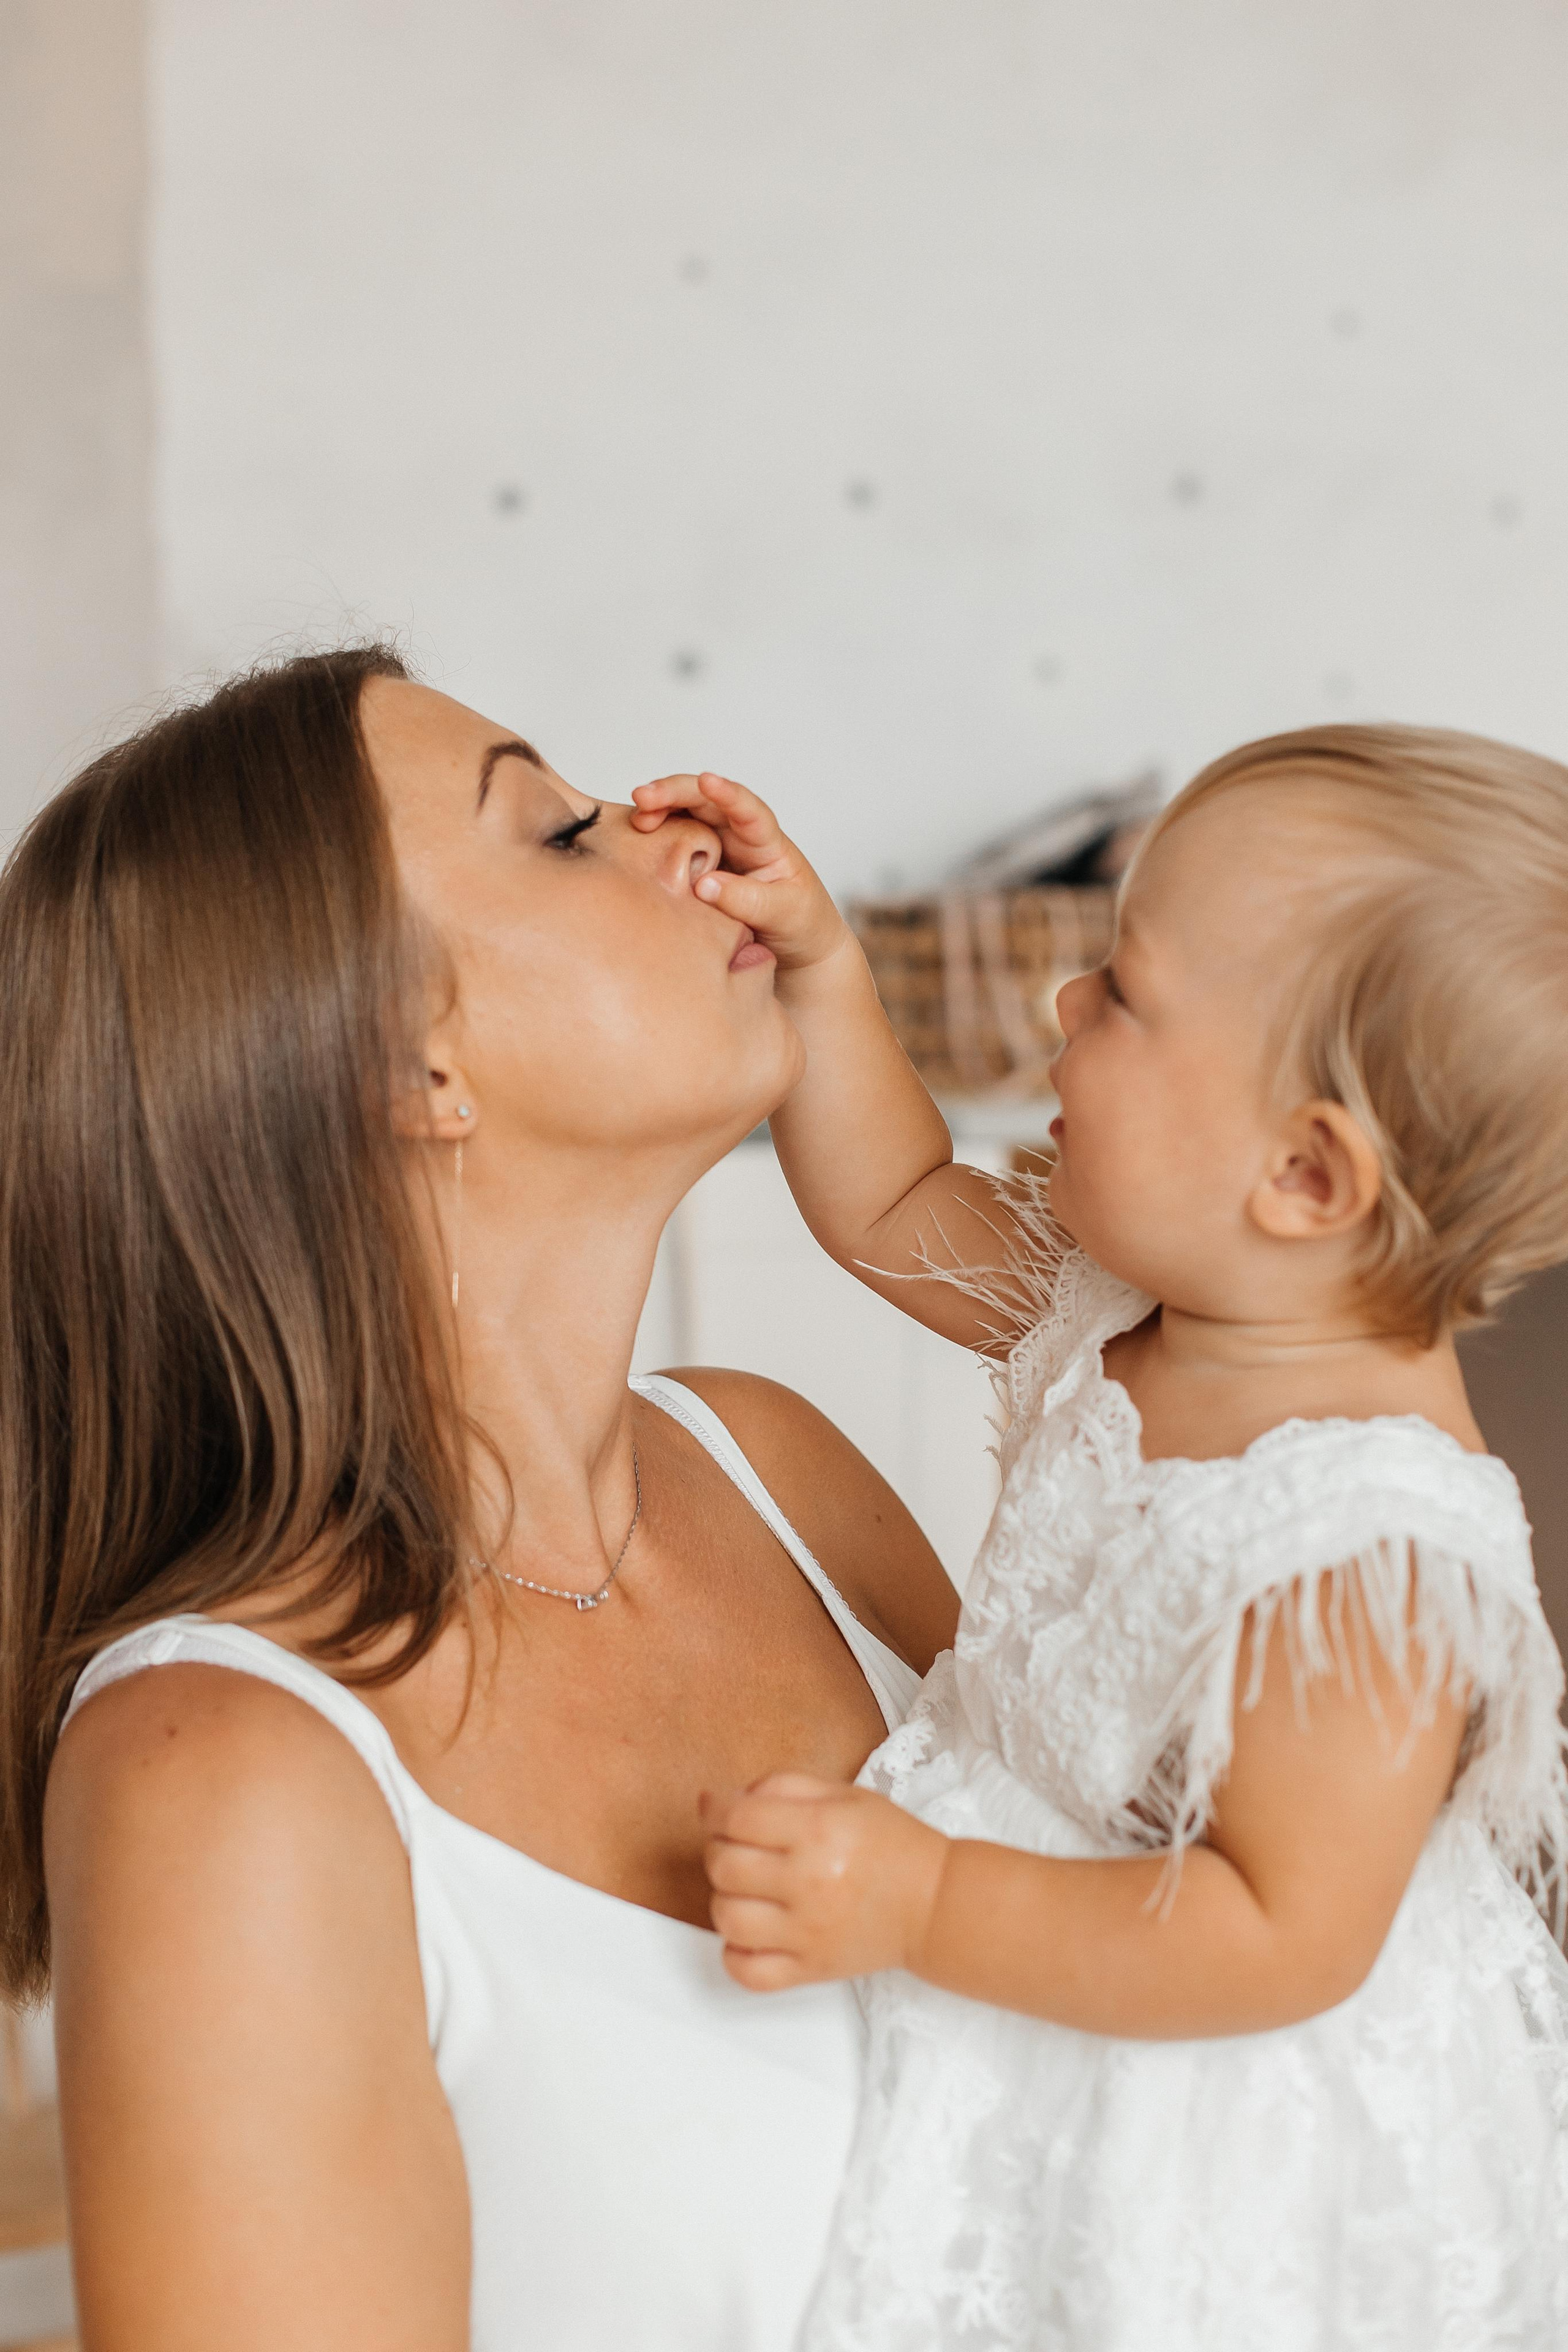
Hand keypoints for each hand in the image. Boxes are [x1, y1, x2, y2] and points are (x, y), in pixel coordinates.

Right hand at [630, 771, 851, 985]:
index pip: (748, 810)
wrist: (797, 948)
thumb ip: (748, 900)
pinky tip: (633, 840)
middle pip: (704, 802)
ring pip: (682, 817)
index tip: (708, 782)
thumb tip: (703, 885)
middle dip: (674, 793)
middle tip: (643, 797)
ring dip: (658, 811)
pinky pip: (671, 844)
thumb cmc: (801, 924)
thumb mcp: (785, 914)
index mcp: (766, 843)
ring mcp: (713, 848)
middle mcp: (737, 837)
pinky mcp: (694, 866)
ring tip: (636, 819)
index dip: (727, 794)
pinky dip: (652, 839)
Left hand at [701, 1772, 949, 1991]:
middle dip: (718, 1849)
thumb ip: (784, 1786)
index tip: (714, 1807)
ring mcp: (808, 1932)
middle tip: (736, 1846)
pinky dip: (735, 1954)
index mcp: (818, 1831)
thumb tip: (726, 1798)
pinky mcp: (811, 1969)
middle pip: (724, 1866)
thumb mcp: (844, 1795)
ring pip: (727, 1919)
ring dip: (725, 1899)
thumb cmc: (891, 1844)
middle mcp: (809, 1881)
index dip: (714, 1808)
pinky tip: (751, 1933)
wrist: (935, 1903)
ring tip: (747, 1890)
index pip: (737, 1817)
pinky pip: (747, 1972)